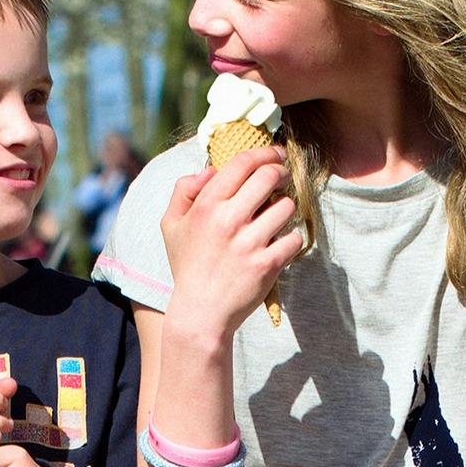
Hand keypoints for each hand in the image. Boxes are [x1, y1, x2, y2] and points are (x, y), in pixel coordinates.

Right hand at [156, 146, 301, 343]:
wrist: (200, 313)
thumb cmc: (188, 265)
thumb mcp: (171, 225)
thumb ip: (184, 190)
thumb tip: (210, 169)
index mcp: (207, 205)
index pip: (242, 163)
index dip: (264, 153)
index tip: (275, 154)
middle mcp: (228, 220)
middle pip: (270, 177)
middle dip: (281, 173)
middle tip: (283, 179)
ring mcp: (250, 243)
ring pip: (287, 206)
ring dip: (286, 208)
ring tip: (277, 217)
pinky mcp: (267, 265)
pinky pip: (294, 238)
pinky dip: (291, 239)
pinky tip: (279, 244)